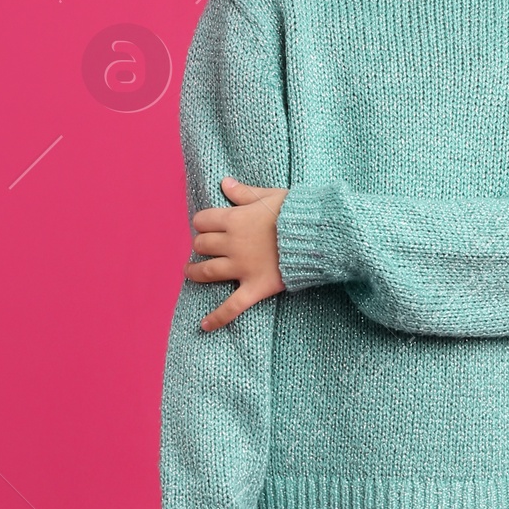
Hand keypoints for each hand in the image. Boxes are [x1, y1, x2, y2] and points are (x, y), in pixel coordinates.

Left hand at [186, 178, 285, 329]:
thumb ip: (244, 193)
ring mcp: (242, 268)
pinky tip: (204, 326)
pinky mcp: (255, 287)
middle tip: (204, 248)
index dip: (202, 223)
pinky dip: (218, 317)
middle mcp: (232, 244)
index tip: (207, 225)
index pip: (202, 220)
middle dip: (200, 245)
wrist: (317, 235)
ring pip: (207, 272)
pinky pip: (232, 306)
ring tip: (190, 273)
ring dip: (194, 273)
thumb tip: (225, 183)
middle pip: (202, 245)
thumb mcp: (269, 196)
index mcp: (234, 220)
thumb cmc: (296, 212)